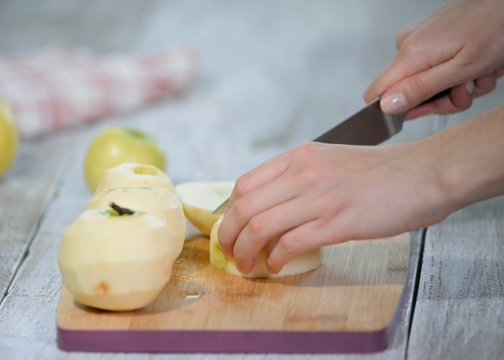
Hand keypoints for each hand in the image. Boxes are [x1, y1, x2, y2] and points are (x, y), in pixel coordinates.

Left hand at [217, 141, 452, 273]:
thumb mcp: (329, 160)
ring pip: (261, 227)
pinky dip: (275, 259)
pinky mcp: (337, 222)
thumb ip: (299, 176)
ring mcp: (319, 197)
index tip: (231, 230)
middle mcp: (303, 173)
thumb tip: (270, 205)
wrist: (423, 173)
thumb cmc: (380, 172)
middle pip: (244, 207)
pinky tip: (276, 266)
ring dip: (246, 252)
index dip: (230, 213)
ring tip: (247, 264)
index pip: (245, 184)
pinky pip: (291, 244)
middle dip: (229, 237)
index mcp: (299, 156)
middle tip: (231, 253)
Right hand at [364, 0, 503, 118]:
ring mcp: (418, 40)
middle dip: (441, 99)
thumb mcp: (462, 69)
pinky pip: (434, 69)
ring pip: (426, 84)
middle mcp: (408, 44)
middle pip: (408, 93)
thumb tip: (386, 105)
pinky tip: (476, 66)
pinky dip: (458, 73)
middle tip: (466, 91)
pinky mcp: (430, 38)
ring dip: (457, 87)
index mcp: (411, 53)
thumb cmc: (497, 29)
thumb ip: (421, 89)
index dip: (399, 110)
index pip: (378, 93)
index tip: (428, 109)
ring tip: (479, 74)